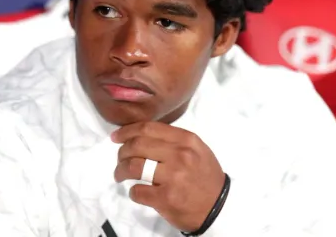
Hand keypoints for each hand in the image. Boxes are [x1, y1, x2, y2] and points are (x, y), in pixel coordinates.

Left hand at [111, 121, 225, 231]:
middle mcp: (180, 155)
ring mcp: (173, 177)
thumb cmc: (205, 176)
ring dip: (120, 171)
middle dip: (121, 152)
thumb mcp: (196, 149)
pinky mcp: (166, 198)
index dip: (127, 131)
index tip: (116, 137)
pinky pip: (137, 191)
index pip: (148, 128)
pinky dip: (132, 192)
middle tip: (119, 159)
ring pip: (133, 167)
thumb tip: (140, 135)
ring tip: (120, 175)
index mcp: (186, 140)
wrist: (219, 206)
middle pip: (137, 145)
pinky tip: (137, 192)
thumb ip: (172, 140)